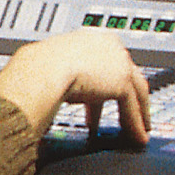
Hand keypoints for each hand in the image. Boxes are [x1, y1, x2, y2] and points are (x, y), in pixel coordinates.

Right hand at [0, 29, 149, 145]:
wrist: (40, 70)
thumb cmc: (37, 69)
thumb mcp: (53, 68)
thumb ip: (63, 75)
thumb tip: (58, 91)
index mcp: (90, 38)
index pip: (110, 60)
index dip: (109, 82)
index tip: (104, 98)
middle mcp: (108, 45)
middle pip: (129, 74)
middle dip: (129, 97)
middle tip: (126, 115)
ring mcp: (118, 61)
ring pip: (136, 91)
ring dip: (138, 114)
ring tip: (136, 132)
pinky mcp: (122, 80)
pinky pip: (132, 106)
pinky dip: (135, 123)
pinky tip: (135, 136)